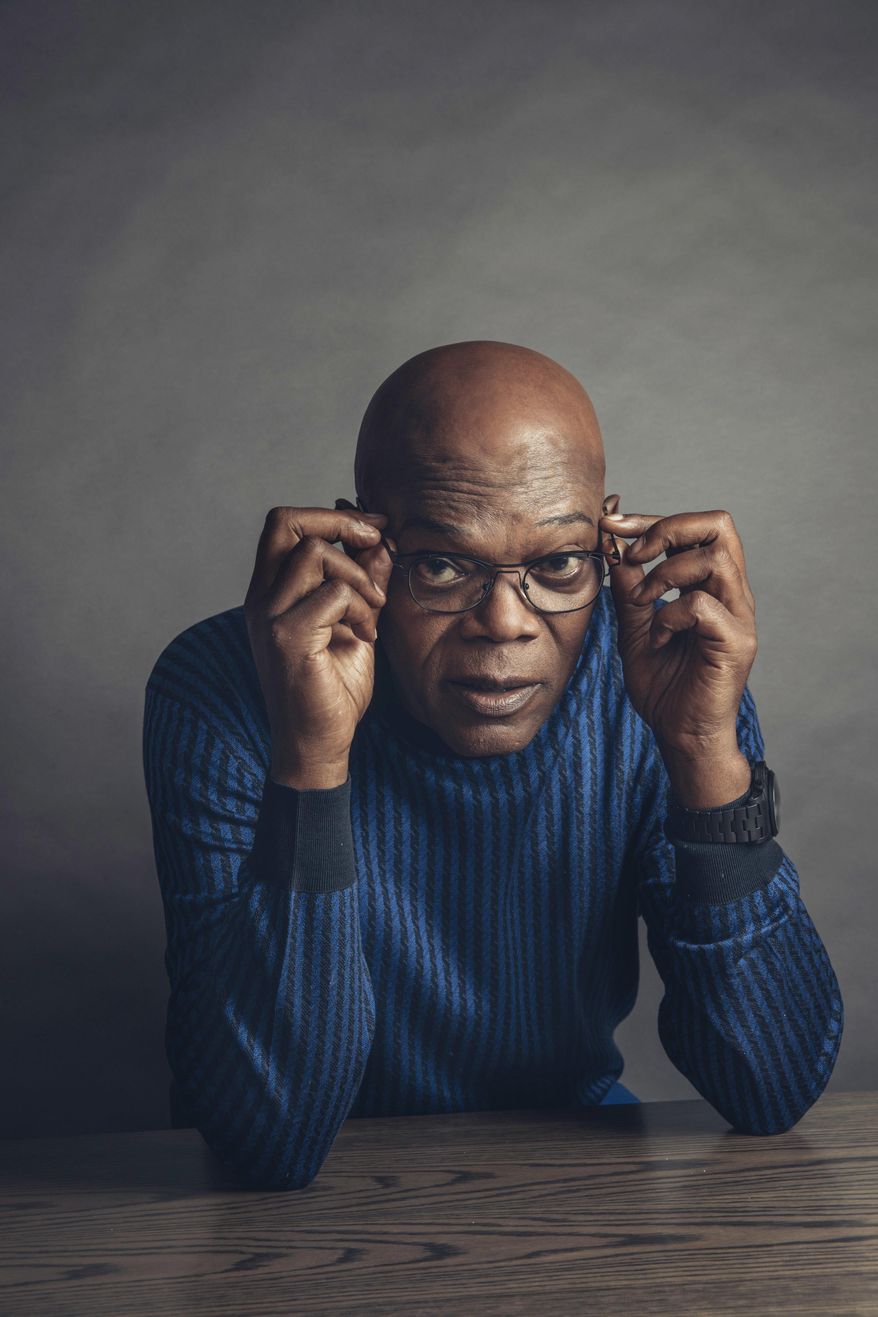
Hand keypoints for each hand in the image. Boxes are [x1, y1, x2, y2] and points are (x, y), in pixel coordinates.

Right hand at [243, 505, 392, 787]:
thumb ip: (364, 581)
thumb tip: (382, 540)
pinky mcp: (287, 637)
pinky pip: (333, 593)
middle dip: (340, 521)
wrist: (317, 742)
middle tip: (375, 543)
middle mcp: (262, 598)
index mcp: (271, 591)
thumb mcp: (356, 623)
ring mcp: (269, 616)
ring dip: (358, 575)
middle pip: (287, 521)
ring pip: (315, 552)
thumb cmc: (333, 688)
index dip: (332, 515)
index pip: (285, 524)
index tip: (374, 528)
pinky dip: (360, 607)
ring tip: (372, 610)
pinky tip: (365, 635)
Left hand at [598, 494, 757, 769]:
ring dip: (665, 572)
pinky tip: (658, 637)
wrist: (681, 736)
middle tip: (633, 554)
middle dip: (668, 527)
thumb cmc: (664, 688)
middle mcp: (732, 594)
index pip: (697, 529)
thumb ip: (630, 590)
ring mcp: (738, 617)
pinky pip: (702, 605)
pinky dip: (669, 614)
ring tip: (641, 601)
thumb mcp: (635, 629)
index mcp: (712, 586)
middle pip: (719, 525)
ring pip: (714, 558)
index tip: (611, 525)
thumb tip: (614, 548)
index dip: (653, 519)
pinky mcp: (735, 643)